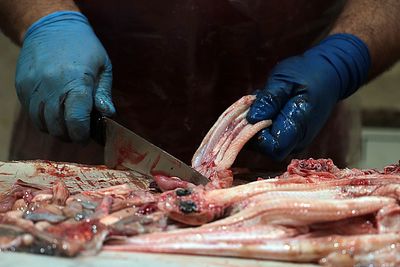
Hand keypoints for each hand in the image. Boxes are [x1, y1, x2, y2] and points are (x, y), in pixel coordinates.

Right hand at [15, 11, 114, 141]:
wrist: (52, 26)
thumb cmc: (84, 47)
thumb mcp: (103, 67)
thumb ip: (104, 94)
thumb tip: (108, 115)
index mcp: (76, 82)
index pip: (76, 121)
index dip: (82, 135)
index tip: (86, 138)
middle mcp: (52, 86)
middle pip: (58, 127)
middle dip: (70, 136)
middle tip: (78, 133)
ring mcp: (34, 87)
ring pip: (42, 124)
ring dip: (55, 129)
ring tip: (66, 124)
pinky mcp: (22, 87)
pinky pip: (31, 113)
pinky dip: (43, 119)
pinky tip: (54, 113)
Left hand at [247, 34, 369, 159]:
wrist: (330, 74)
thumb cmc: (308, 73)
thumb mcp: (285, 80)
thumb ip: (269, 100)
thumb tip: (252, 119)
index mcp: (299, 127)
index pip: (271, 148)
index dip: (255, 135)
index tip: (251, 114)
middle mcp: (297, 140)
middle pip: (264, 148)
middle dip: (251, 128)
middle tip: (254, 103)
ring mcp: (294, 140)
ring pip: (263, 143)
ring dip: (254, 123)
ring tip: (262, 100)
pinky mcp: (289, 136)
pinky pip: (268, 135)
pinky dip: (261, 121)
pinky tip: (267, 104)